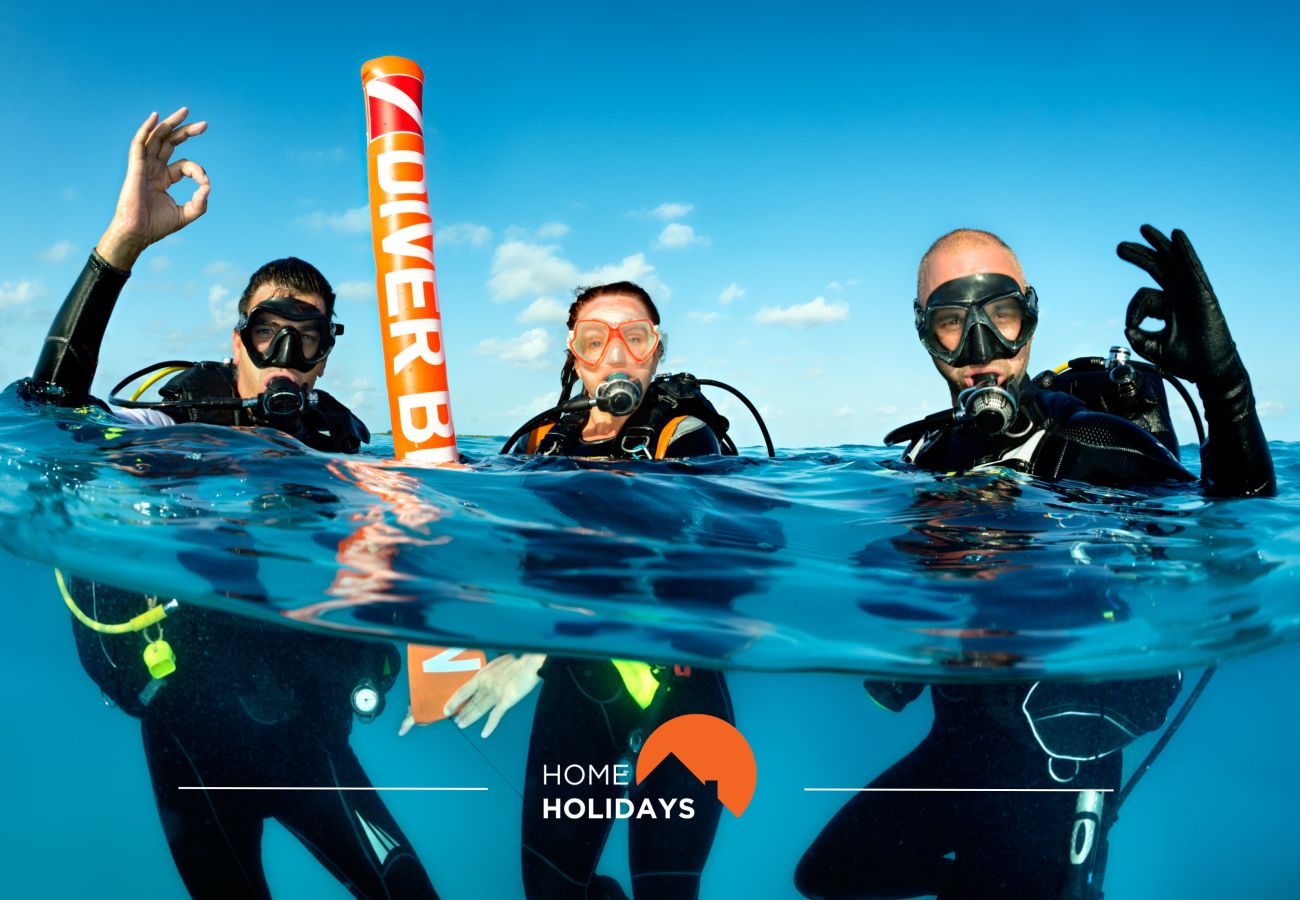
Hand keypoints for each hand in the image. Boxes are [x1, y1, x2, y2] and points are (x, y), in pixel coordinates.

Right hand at [96, 108, 209, 269]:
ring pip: (156, 138)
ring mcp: (144, 166)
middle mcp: (153, 169)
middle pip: (170, 143)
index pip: (185, 165)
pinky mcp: (135, 167)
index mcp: (164, 178)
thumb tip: (208, 187)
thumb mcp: (186, 214)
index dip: (198, 171)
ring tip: (185, 111)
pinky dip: (146, 129)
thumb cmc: (157, 226)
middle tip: (205, 125)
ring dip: (170, 124)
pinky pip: (139, 144)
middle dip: (186, 132)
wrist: (138, 233)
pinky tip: (155, 117)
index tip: (204, 183)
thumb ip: (200, 203)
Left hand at [443, 653, 544, 738]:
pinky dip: (489, 726)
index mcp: (482, 675)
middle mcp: (486, 685)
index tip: (446, 709)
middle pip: (470, 702)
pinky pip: (495, 716)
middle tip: (455, 721)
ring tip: (462, 725)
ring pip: (479, 709)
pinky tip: (484, 733)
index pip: (462, 691)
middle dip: (462, 713)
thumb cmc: (517, 660)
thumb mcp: (497, 663)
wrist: (530, 662)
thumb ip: (488, 673)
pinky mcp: (507, 700)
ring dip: (470, 718)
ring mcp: (496, 693)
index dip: (453, 701)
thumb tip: (483, 679)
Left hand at [1117, 225, 1239, 388]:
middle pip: (1157, 268)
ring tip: (1143, 229)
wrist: (1209, 370)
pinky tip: (1176, 235)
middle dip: (1139, 256)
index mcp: (1166, 307)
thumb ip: (1139, 338)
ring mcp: (1191, 292)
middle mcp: (1178, 295)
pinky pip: (1193, 267)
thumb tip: (1127, 328)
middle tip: (1120, 247)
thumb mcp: (1154, 348)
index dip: (1132, 311)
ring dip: (1158, 244)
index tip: (1131, 326)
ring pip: (1173, 262)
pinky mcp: (1204, 293)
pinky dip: (1185, 251)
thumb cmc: (1186, 360)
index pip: (1143, 297)